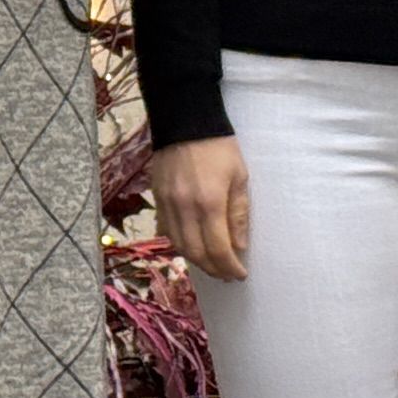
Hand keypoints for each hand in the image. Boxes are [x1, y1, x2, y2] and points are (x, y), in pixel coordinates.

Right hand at [153, 137, 249, 282]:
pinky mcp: (157, 199)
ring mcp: (166, 204)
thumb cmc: (220, 148)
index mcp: (209, 203)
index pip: (218, 249)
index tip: (240, 275)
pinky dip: (178, 243)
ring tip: (210, 264)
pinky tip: (190, 245)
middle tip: (226, 275)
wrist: (185, 122)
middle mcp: (184, 209)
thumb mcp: (239, 178)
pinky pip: (165, 230)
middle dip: (213, 269)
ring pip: (177, 245)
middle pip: (195, 253)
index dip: (229, 267)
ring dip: (195, 260)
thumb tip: (238, 247)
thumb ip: (238, 214)